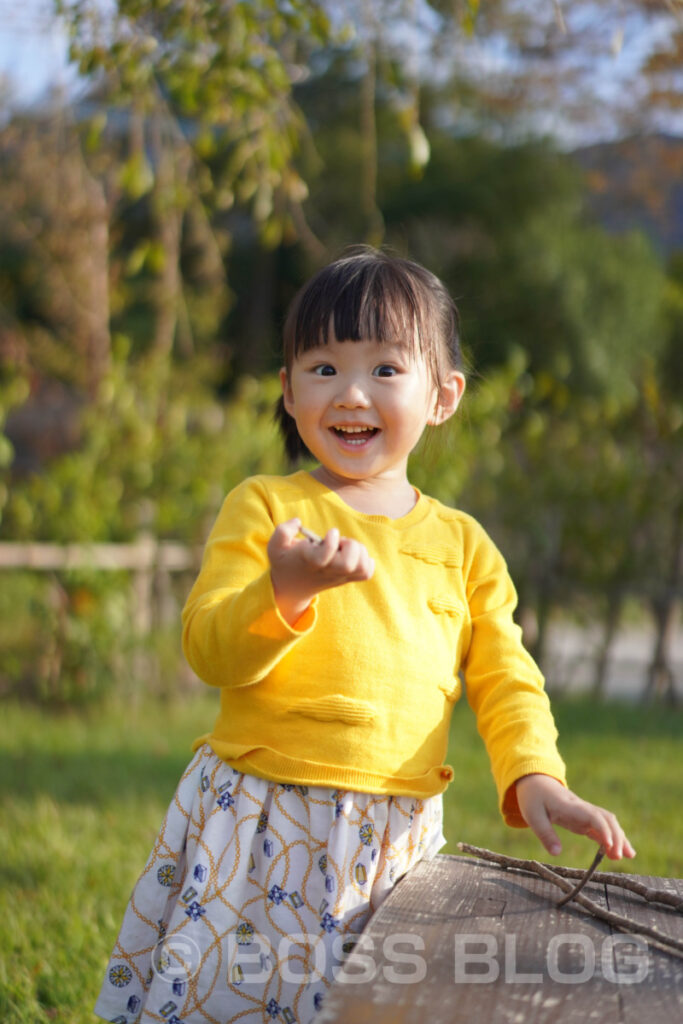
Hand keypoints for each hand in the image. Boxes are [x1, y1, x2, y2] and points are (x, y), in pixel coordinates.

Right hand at [268, 517, 373, 624]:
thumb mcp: (275, 545)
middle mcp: (326, 571)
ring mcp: (339, 577)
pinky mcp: (347, 579)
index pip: (325, 556)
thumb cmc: (286, 561)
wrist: (292, 588)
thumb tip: (298, 522)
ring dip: (359, 551)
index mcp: (309, 561)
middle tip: (341, 542)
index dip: (331, 541)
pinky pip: (366, 573)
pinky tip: (354, 555)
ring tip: (346, 548)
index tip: (331, 532)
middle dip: (350, 546)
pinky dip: (366, 561)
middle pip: (348, 564)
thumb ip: (283, 530)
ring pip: (361, 567)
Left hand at [515, 773, 635, 860]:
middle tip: (620, 856)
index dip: (604, 829)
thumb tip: (557, 853)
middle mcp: (582, 808)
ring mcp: (584, 813)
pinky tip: (617, 852)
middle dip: (617, 836)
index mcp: (570, 805)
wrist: (535, 782)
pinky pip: (601, 828)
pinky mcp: (583, 819)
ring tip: (629, 856)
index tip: (610, 845)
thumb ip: (545, 833)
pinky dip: (611, 839)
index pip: (593, 816)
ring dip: (619, 837)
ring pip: (608, 823)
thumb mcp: (533, 815)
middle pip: (606, 819)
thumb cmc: (533, 798)